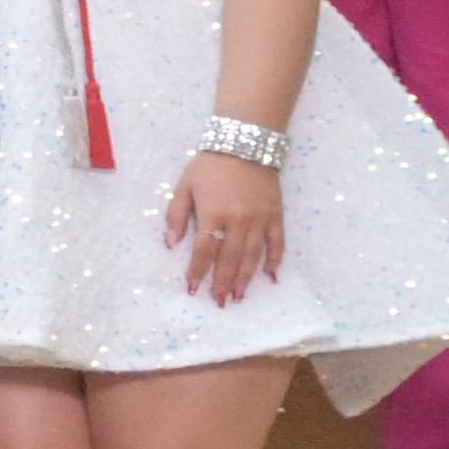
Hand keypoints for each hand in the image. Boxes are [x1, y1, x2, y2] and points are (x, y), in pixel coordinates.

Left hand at [169, 149, 289, 305]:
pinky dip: (275, 260)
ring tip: (240, 296)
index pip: (204, 250)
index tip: (193, 289)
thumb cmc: (209, 167)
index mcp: (213, 213)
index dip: (198, 271)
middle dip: (224, 282)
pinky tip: (271, 276)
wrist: (245, 145)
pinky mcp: (276, 215)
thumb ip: (177, 216)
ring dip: (246, 278)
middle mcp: (238, 220)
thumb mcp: (184, 187)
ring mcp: (260, 219)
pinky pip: (277, 242)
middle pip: (230, 258)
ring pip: (253, 255)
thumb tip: (171, 244)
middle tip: (220, 302)